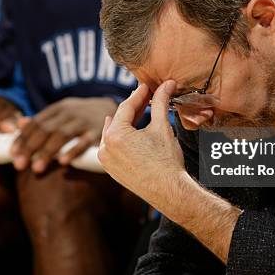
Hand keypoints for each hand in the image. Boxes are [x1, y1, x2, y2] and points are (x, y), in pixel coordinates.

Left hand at [10, 97, 117, 172]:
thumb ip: (42, 120)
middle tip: (19, 165)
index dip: (23, 138)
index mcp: (58, 109)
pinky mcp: (98, 131)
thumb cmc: (81, 115)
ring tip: (36, 169)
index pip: (36, 123)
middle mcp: (69, 113)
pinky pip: (85, 141)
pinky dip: (73, 151)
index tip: (13, 154)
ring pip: (62, 135)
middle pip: (45, 129)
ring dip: (48, 152)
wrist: (112, 106)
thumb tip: (18, 125)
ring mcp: (84, 122)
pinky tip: (64, 162)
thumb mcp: (62, 112)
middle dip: (30, 147)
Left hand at [98, 81, 185, 205]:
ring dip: (127, 122)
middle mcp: (105, 147)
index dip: (139, 94)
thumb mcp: (162, 127)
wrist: (169, 192)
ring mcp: (106, 161)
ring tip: (140, 110)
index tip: (147, 86)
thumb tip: (167, 83)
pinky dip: (123, 138)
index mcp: (115, 135)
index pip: (127, 107)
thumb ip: (161, 102)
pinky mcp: (111, 170)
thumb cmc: (166, 161)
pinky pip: (114, 148)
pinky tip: (133, 132)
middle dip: (134, 107)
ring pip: (114, 133)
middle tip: (146, 95)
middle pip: (119, 119)